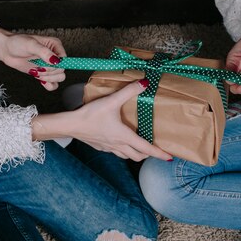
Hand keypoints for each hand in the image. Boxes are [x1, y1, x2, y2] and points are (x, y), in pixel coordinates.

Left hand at [0, 25, 66, 90]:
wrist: (6, 50)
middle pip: (61, 70)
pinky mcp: (44, 74)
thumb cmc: (17, 42)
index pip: (64, 60)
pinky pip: (53, 84)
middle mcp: (54, 56)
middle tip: (37, 66)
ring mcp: (49, 66)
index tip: (44, 63)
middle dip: (48, 71)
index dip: (55, 65)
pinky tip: (39, 80)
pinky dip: (48, 85)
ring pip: (59, 78)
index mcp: (55, 45)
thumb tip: (56, 61)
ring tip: (36, 72)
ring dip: (48, 78)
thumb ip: (44, 52)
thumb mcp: (31, 44)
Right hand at [31, 80, 172, 161]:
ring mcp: (109, 148)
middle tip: (154, 149)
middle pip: (138, 156)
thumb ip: (128, 92)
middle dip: (148, 155)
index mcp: (124, 136)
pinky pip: (116, 153)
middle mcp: (118, 145)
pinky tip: (120, 142)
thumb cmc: (90, 115)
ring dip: (136, 154)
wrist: (71, 125)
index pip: (146, 148)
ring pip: (127, 156)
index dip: (159, 154)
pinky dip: (123, 151)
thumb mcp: (111, 101)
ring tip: (140, 147)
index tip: (170, 158)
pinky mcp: (101, 147)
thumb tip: (144, 83)